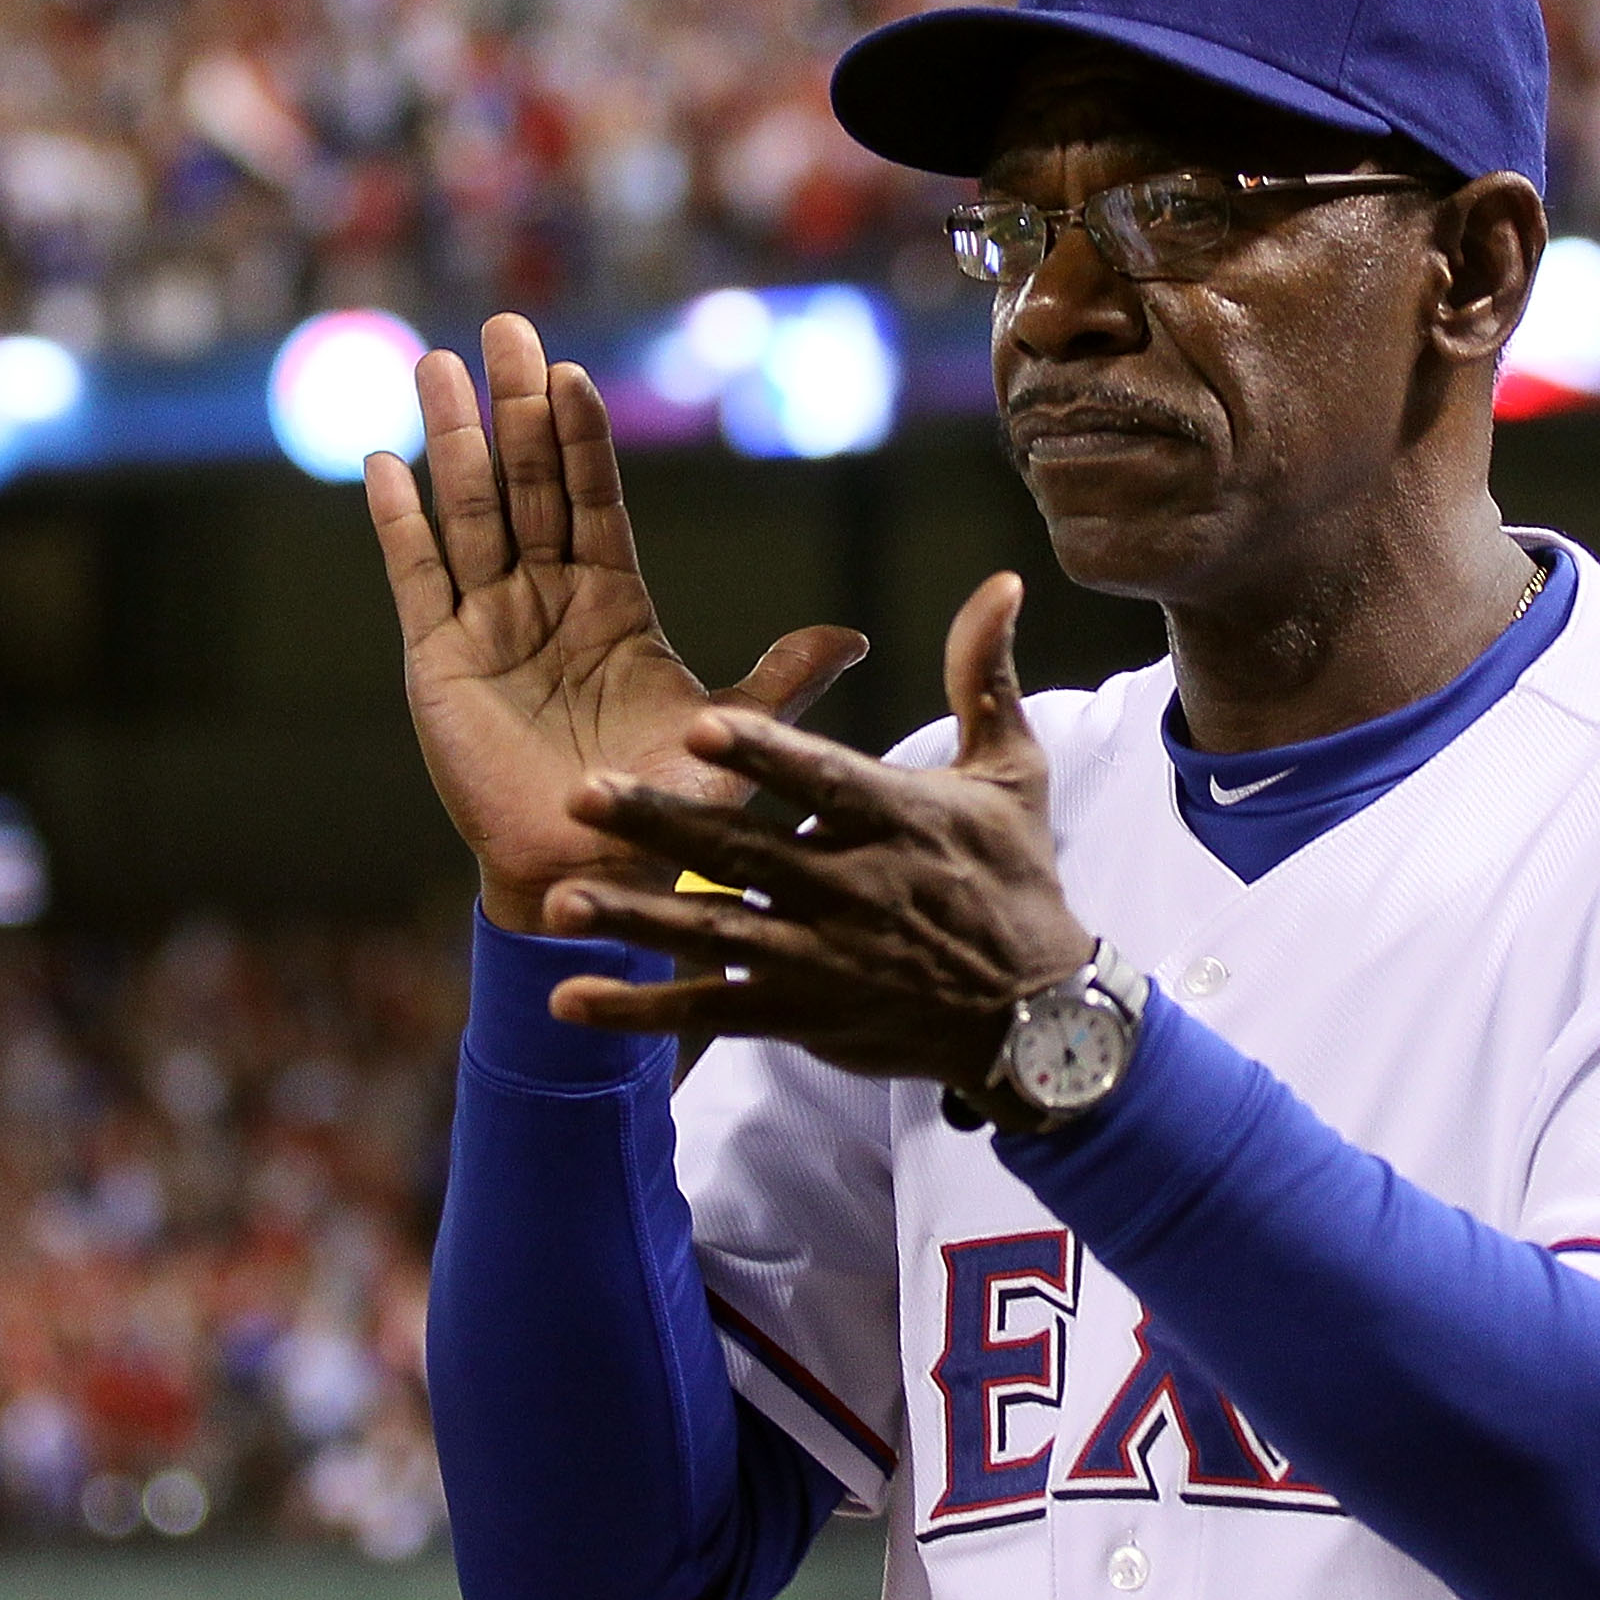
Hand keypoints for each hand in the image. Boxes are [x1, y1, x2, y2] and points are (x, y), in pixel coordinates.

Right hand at [363, 314, 866, 933]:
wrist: (586, 871)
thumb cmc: (659, 803)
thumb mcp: (726, 732)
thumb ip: (779, 680)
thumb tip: (850, 638)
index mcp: (613, 602)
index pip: (597, 500)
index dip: (585, 437)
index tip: (579, 372)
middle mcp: (547, 598)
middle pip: (529, 482)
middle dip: (517, 406)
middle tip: (504, 328)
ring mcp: (488, 623)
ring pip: (469, 511)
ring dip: (453, 439)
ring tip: (438, 363)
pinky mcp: (437, 659)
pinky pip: (417, 576)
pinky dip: (400, 522)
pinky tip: (384, 463)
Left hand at [538, 572, 1095, 1090]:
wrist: (1038, 1018)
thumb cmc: (1016, 877)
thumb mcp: (1013, 771)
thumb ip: (984, 676)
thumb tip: (1000, 582)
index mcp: (897, 820)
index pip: (822, 782)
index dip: (763, 756)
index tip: (700, 724)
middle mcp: (852, 889)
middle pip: (744, 853)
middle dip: (660, 824)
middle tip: (580, 793)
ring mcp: (820, 959)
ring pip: (714, 935)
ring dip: (635, 919)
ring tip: (560, 901)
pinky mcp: (800, 1015)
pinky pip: (710, 1013)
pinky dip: (641, 1008)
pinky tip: (570, 1001)